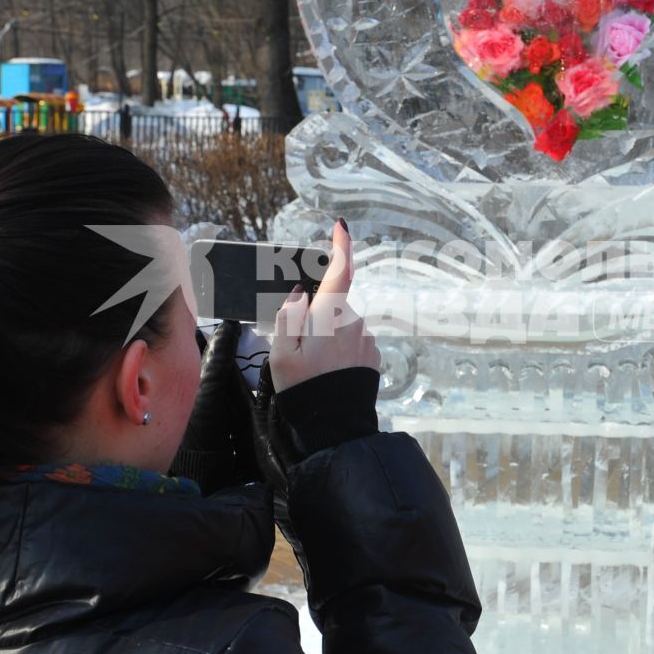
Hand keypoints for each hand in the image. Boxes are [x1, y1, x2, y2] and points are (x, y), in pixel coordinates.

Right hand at [268, 219, 379, 392]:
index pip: (341, 271)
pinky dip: (339, 351)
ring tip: (314, 369)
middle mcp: (354, 321)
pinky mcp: (372, 354)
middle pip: (331, 305)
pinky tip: (329, 373)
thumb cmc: (304, 390)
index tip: (340, 227)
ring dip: (327, 337)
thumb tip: (300, 292)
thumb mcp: (281, 354)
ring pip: (340, 325)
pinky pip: (351, 342)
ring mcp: (366, 339)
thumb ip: (288, 316)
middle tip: (299, 351)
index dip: (341, 246)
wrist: (335, 427)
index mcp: (330, 315)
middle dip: (315, 318)